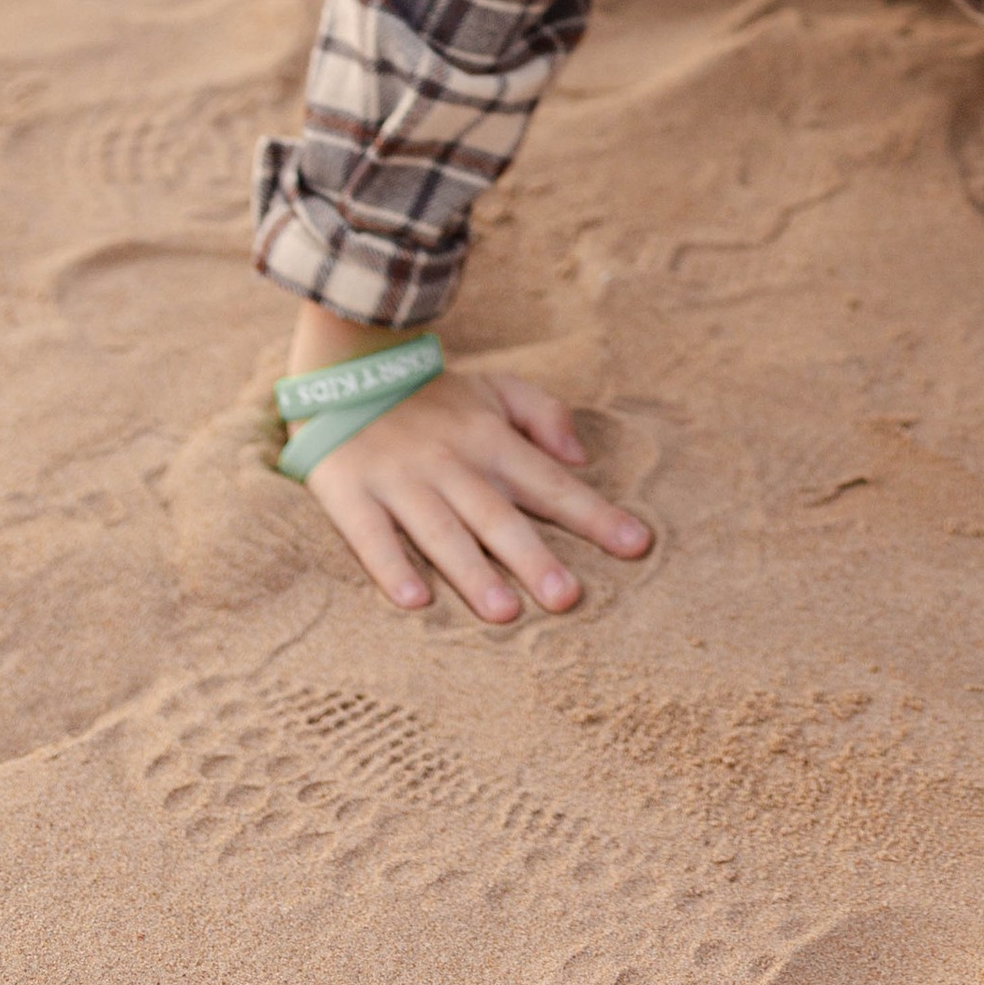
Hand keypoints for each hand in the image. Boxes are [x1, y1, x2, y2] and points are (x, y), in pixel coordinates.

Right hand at [301, 364, 653, 624]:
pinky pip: (372, 536)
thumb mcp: (496, 389)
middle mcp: (452, 463)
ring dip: (472, 573)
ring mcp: (401, 481)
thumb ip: (544, 416)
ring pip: (442, 531)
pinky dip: (391, 567)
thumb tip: (583, 458)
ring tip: (504, 612)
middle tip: (568, 598)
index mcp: (491, 440)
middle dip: (534, 557)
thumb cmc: (435, 399)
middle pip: (498, 516)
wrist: (347, 372)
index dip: (594, 515)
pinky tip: (415, 601)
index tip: (636, 545)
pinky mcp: (352, 495)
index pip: (551, 483)